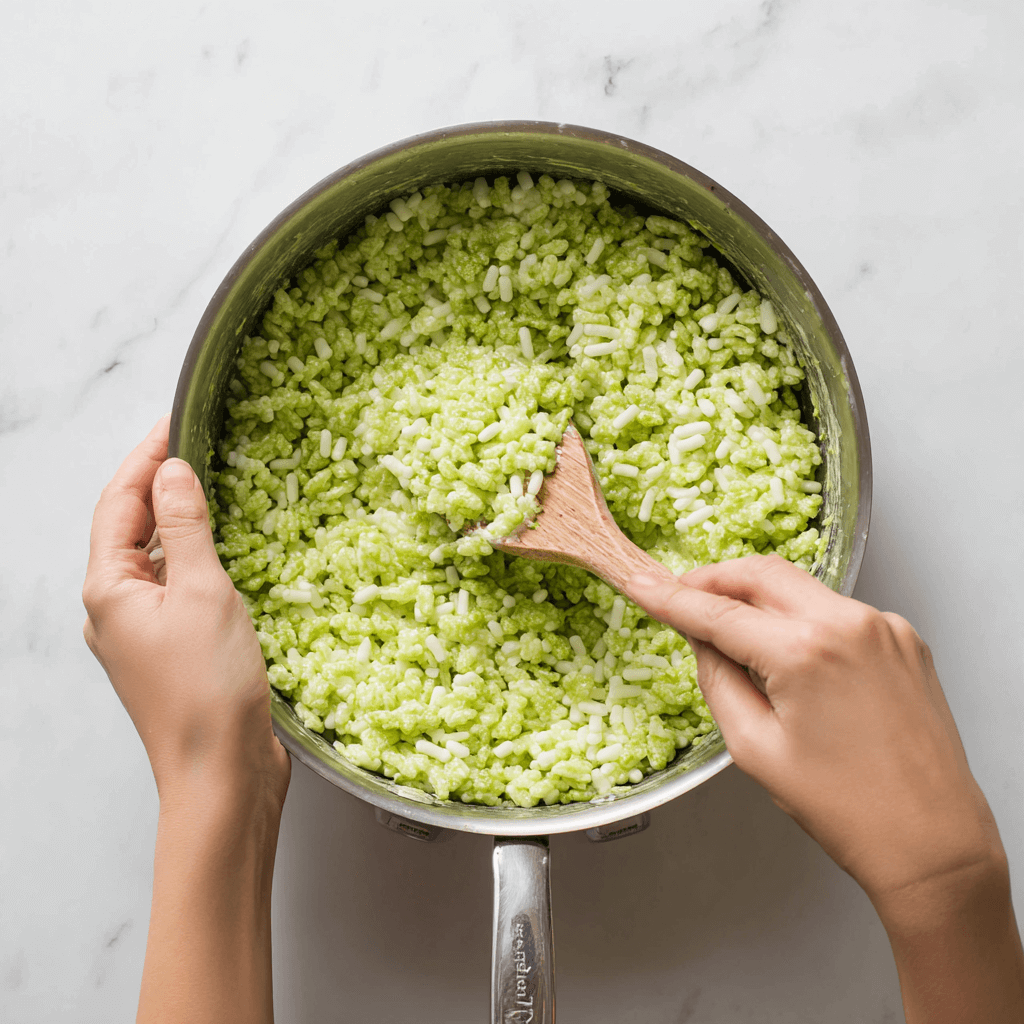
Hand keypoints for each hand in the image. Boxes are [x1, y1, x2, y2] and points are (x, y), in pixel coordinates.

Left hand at [83, 415, 289, 810]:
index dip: (146, 458)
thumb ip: (186, 526)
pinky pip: (174, 590)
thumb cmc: (208, 685)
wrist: (220, 774)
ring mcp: (139, 635)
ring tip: (213, 488)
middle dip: (159, 485)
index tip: (175, 419)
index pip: (119, 503)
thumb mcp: (204, 591)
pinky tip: (223, 553)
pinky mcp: (169, 654)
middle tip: (199, 444)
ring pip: (153, 561)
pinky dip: (193, 560)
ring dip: (177, 522)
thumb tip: (172, 470)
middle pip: (129, 529)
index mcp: (110, 589)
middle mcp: (113, 610)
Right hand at [627, 556, 1023, 1023]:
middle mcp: (848, 624)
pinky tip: (791, 658)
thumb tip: (702, 639)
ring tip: (735, 638)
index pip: (717, 611)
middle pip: (760, 574)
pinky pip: (836, 612)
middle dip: (714, 580)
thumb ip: (718, 679)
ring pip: (800, 587)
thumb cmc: (846, 808)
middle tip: (682, 598)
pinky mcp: (904, 638)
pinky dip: (802, 621)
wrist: (931, 840)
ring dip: (758, 600)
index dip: (669, 597)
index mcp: (804, 652)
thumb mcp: (755, 747)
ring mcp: (883, 626)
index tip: (639, 583)